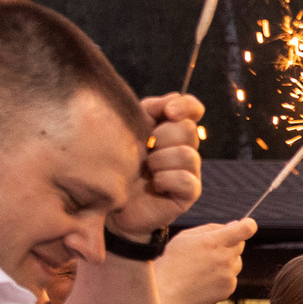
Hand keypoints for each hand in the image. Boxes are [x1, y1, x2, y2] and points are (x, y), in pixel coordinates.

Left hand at [114, 95, 204, 239]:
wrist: (110, 200)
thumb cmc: (116, 163)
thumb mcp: (126, 130)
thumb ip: (146, 112)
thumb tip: (167, 103)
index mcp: (170, 128)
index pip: (192, 108)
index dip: (186, 106)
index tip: (168, 112)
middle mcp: (185, 147)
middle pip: (187, 129)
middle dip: (161, 137)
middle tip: (145, 150)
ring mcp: (190, 170)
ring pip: (186, 154)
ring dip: (159, 161)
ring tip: (146, 170)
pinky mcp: (189, 193)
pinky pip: (186, 180)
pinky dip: (166, 180)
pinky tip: (154, 185)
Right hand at [151, 220, 251, 303]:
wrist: (167, 291)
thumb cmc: (174, 261)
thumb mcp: (187, 236)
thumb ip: (212, 228)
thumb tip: (234, 224)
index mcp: (214, 242)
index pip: (246, 229)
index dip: (249, 224)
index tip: (247, 224)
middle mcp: (224, 258)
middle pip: (241, 245)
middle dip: (230, 243)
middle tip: (210, 249)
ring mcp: (228, 275)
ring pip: (237, 261)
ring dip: (227, 260)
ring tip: (204, 266)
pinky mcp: (229, 288)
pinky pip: (232, 276)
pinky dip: (223, 275)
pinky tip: (205, 278)